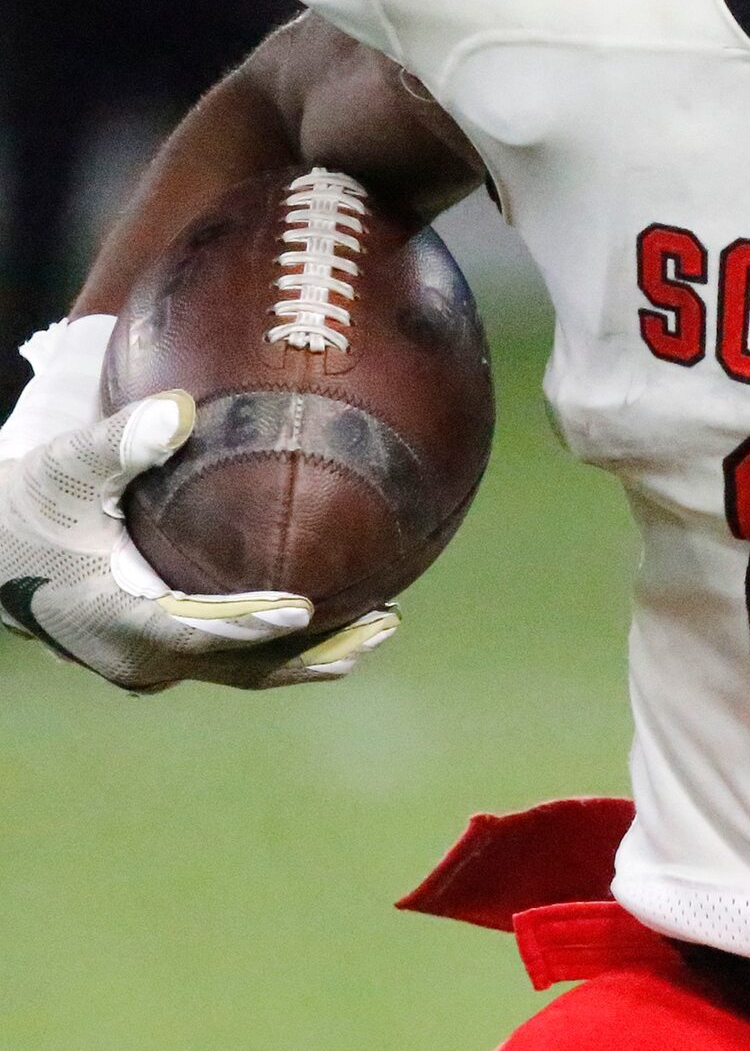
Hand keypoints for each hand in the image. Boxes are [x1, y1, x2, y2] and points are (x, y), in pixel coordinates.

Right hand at [0, 378, 398, 693]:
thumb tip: (178, 410)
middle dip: (311, 651)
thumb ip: (119, 441)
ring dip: (307, 654)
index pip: (196, 630)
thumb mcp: (62, 468)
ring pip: (241, 669)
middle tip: (384, 625)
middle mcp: (138, 653)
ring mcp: (150, 659)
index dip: (249, 622)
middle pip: (240, 665)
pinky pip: (230, 656)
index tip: (305, 609)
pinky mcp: (158, 650)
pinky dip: (280, 643)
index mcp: (116, 618)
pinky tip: (334, 613)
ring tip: (381, 626)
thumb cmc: (26, 505)